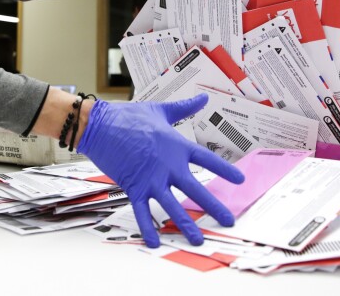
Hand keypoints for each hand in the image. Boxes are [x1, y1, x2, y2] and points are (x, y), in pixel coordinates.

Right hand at [77, 94, 244, 247]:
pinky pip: (142, 212)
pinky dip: (148, 228)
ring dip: (186, 224)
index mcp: (177, 146)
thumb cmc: (128, 116)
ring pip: (172, 206)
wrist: (99, 125)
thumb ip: (184, 107)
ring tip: (198, 239)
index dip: (225, 170)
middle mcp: (168, 165)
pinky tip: (155, 243)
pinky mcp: (133, 187)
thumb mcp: (160, 110)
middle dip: (214, 206)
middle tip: (229, 220)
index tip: (240, 180)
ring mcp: (151, 178)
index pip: (207, 160)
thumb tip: (202, 97)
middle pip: (196, 189)